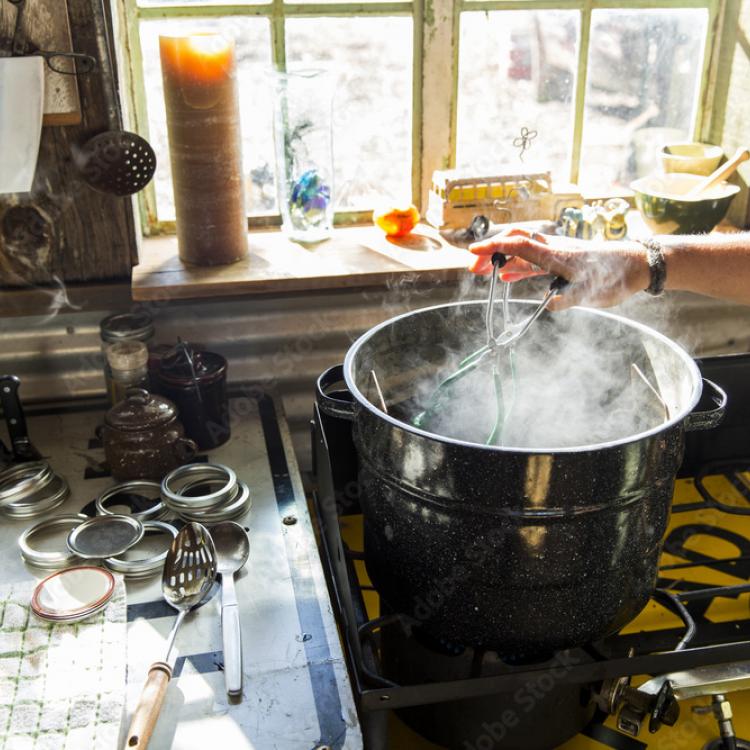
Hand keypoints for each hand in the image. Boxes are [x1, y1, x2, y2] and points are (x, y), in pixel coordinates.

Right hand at [468, 228, 650, 310]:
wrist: (637, 264)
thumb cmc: (615, 275)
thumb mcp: (591, 292)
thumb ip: (568, 298)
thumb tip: (547, 305)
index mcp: (555, 254)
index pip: (518, 245)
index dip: (494, 248)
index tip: (473, 254)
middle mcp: (552, 249)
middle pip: (514, 243)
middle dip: (491, 253)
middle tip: (473, 269)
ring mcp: (556, 254)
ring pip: (521, 252)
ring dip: (501, 261)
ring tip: (483, 273)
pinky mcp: (561, 261)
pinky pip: (532, 261)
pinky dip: (516, 268)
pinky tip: (506, 279)